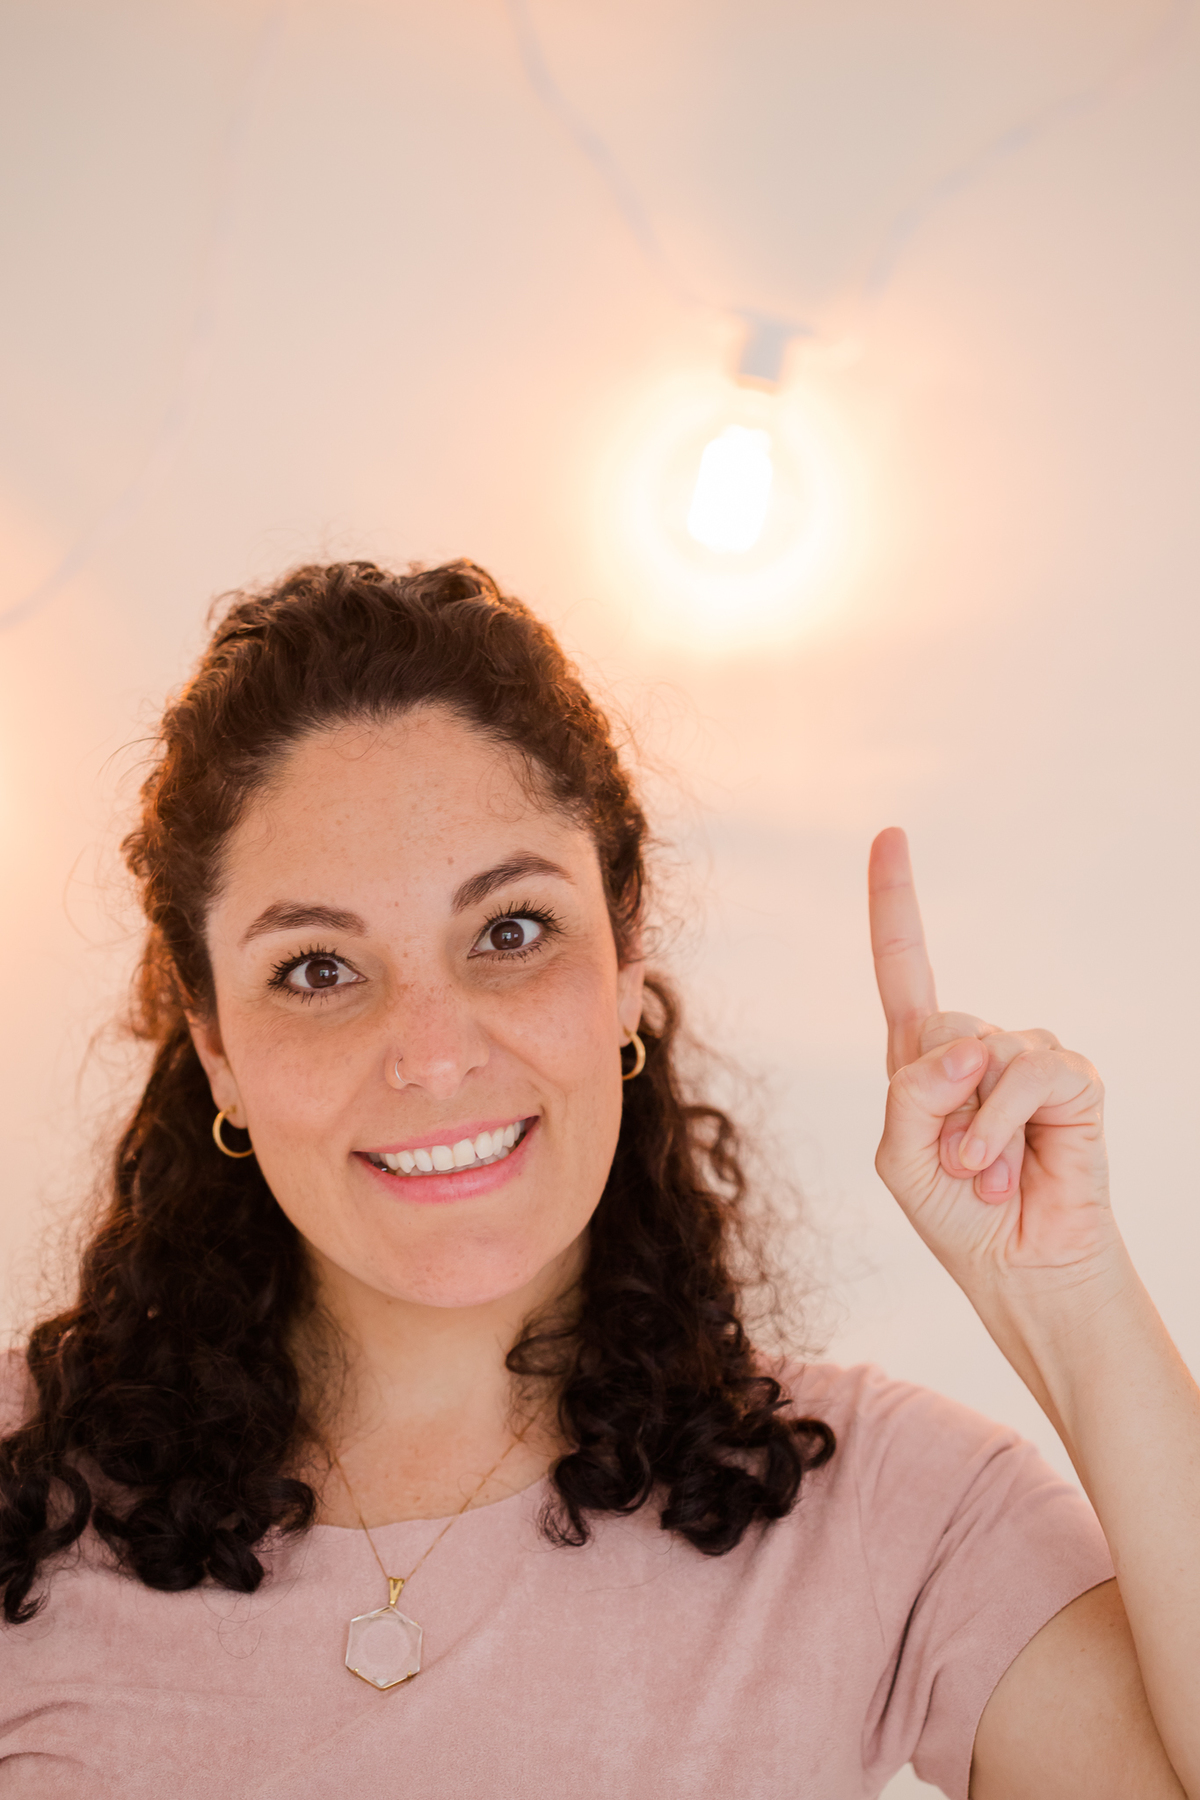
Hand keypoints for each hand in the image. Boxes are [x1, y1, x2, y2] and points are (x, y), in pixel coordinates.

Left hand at [869, 828, 1117, 1315]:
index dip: (896, 902)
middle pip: (939, 1024)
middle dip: (938, 1098)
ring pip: (983, 1052)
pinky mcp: (1071, 1080)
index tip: (891, 833)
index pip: (904, 966)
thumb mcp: (901, 1157)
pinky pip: (1027, 1073)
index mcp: (923, 1057)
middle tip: (955, 1161)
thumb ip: (911, 1093)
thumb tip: (970, 1042)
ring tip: (983, 1175)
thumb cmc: (958, 1215)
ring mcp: (1027, 1059)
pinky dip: (1003, 1126)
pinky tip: (1007, 1170)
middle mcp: (976, 1047)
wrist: (1021, 1268)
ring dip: (972, 1131)